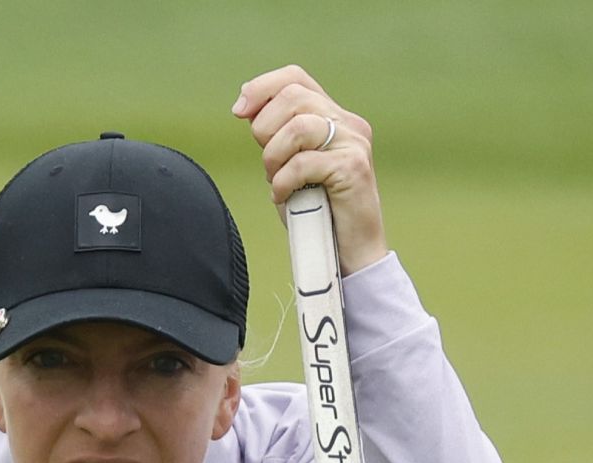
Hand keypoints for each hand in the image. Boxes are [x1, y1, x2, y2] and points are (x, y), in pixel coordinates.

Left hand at [231, 66, 385, 273]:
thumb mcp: (290, 167)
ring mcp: (354, 143)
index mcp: (333, 117)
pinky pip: (303, 163)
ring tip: (276, 182)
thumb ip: (277, 137)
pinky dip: (282, 182)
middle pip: (292, 97)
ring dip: (273, 158)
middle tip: (267, 164)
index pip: (295, 78)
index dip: (261, 87)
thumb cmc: (316, 213)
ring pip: (297, 127)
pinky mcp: (354, 168)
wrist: (350, 254)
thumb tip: (247, 108)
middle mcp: (348, 123)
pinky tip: (284, 197)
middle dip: (264, 129)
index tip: (238, 111)